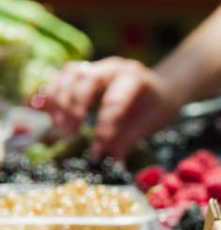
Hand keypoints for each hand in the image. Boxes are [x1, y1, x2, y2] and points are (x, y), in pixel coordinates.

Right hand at [41, 57, 184, 159]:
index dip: (103, 128)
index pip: (114, 102)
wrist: (161, 88)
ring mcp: (97, 66)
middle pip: (85, 81)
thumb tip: (112, 163)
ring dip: (59, 101)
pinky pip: (60, 78)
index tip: (97, 152)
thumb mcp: (150, 124)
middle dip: (74, 109)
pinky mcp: (84, 72)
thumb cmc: (157, 107)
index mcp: (134, 78)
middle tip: (69, 136)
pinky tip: (50, 116)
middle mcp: (113, 67)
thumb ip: (129, 141)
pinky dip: (51, 95)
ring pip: (68, 74)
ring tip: (59, 127)